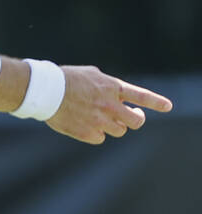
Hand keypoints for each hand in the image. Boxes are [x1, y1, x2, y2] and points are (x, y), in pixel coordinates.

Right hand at [46, 65, 172, 143]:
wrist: (45, 91)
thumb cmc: (64, 79)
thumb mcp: (90, 75)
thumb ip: (106, 85)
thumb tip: (114, 93)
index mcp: (111, 87)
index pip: (141, 96)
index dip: (156, 102)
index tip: (168, 106)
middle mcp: (110, 105)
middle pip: (136, 121)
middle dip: (136, 119)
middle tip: (132, 117)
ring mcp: (100, 120)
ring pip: (120, 131)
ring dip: (114, 126)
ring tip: (100, 119)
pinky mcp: (88, 133)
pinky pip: (100, 138)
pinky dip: (95, 133)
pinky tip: (85, 125)